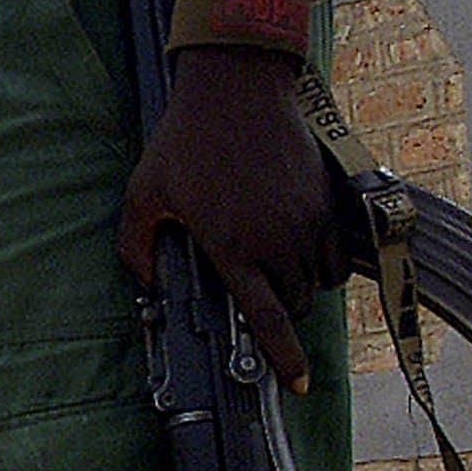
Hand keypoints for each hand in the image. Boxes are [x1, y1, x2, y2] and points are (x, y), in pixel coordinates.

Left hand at [118, 47, 346, 394]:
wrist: (237, 87)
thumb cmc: (184, 140)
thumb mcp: (143, 195)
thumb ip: (136, 247)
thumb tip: (148, 286)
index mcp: (234, 246)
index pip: (269, 317)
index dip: (285, 356)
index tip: (298, 383)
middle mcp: (278, 239)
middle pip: (297, 303)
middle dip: (282, 313)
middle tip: (259, 300)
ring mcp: (308, 218)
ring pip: (320, 280)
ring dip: (302, 288)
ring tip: (274, 274)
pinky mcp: (325, 198)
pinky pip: (334, 251)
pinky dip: (321, 262)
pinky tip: (295, 250)